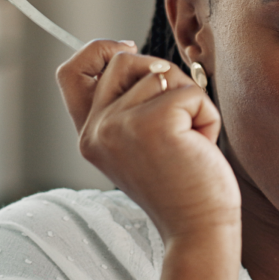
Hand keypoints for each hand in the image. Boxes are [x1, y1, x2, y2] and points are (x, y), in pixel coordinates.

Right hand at [57, 41, 240, 243]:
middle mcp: (97, 130)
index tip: (128, 48)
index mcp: (89, 135)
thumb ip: (127, 106)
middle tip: (179, 116)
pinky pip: (192, 93)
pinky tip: (200, 150)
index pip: (71, 72)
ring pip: (164, 74)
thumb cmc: (180, 187)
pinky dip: (207, 118)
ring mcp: (121, 126)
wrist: (197, 231)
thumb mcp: (139, 144)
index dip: (97, 49)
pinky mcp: (156, 123)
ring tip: (189, 143)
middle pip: (123, 60)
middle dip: (162, 75)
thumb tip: (132, 53)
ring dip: (190, 102)